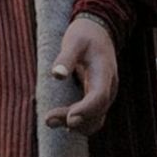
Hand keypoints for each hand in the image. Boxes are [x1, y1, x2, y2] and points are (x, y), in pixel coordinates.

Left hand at [43, 16, 117, 134]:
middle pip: (96, 112)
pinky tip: (63, 123)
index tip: (70, 118)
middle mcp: (109, 87)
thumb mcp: (74, 41)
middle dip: (73, 119)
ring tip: (50, 121)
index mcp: (104, 72)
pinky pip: (92, 116)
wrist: (98, 31)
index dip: (86, 110)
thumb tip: (56, 75)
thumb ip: (66, 57)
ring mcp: (105, 93)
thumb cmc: (84, 35)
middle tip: (48, 120)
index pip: (100, 97)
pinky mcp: (97, 96)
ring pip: (95, 119)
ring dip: (75, 124)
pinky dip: (80, 122)